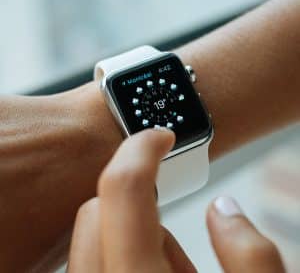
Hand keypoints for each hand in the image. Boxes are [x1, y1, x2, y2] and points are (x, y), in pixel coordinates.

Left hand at [67, 129, 284, 272]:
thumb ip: (253, 258)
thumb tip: (223, 209)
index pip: (122, 188)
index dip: (142, 148)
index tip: (160, 136)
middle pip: (96, 208)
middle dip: (135, 203)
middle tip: (169, 230)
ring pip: (89, 234)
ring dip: (129, 234)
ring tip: (166, 263)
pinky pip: (91, 258)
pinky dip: (118, 252)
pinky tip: (150, 271)